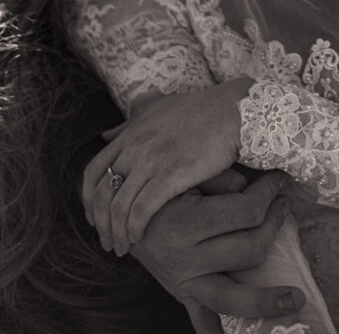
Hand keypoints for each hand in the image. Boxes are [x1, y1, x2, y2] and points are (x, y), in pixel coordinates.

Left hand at [83, 78, 252, 254]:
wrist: (231, 111)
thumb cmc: (200, 110)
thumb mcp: (158, 109)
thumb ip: (130, 123)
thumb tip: (105, 134)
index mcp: (130, 134)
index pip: (92, 172)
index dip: (88, 200)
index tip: (94, 218)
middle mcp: (134, 147)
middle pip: (101, 194)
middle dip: (100, 223)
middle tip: (107, 241)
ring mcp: (151, 161)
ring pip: (119, 207)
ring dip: (117, 232)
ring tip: (122, 248)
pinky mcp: (170, 175)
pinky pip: (141, 210)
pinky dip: (135, 228)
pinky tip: (139, 237)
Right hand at [127, 169, 305, 331]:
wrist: (119, 216)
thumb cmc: (158, 189)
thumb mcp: (185, 174)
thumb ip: (222, 179)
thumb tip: (256, 189)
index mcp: (185, 222)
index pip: (245, 211)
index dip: (269, 193)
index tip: (280, 181)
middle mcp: (184, 258)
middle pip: (248, 250)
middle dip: (275, 225)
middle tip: (286, 206)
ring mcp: (183, 283)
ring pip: (231, 297)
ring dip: (265, 301)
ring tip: (294, 299)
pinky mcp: (181, 295)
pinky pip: (202, 321)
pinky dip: (219, 332)